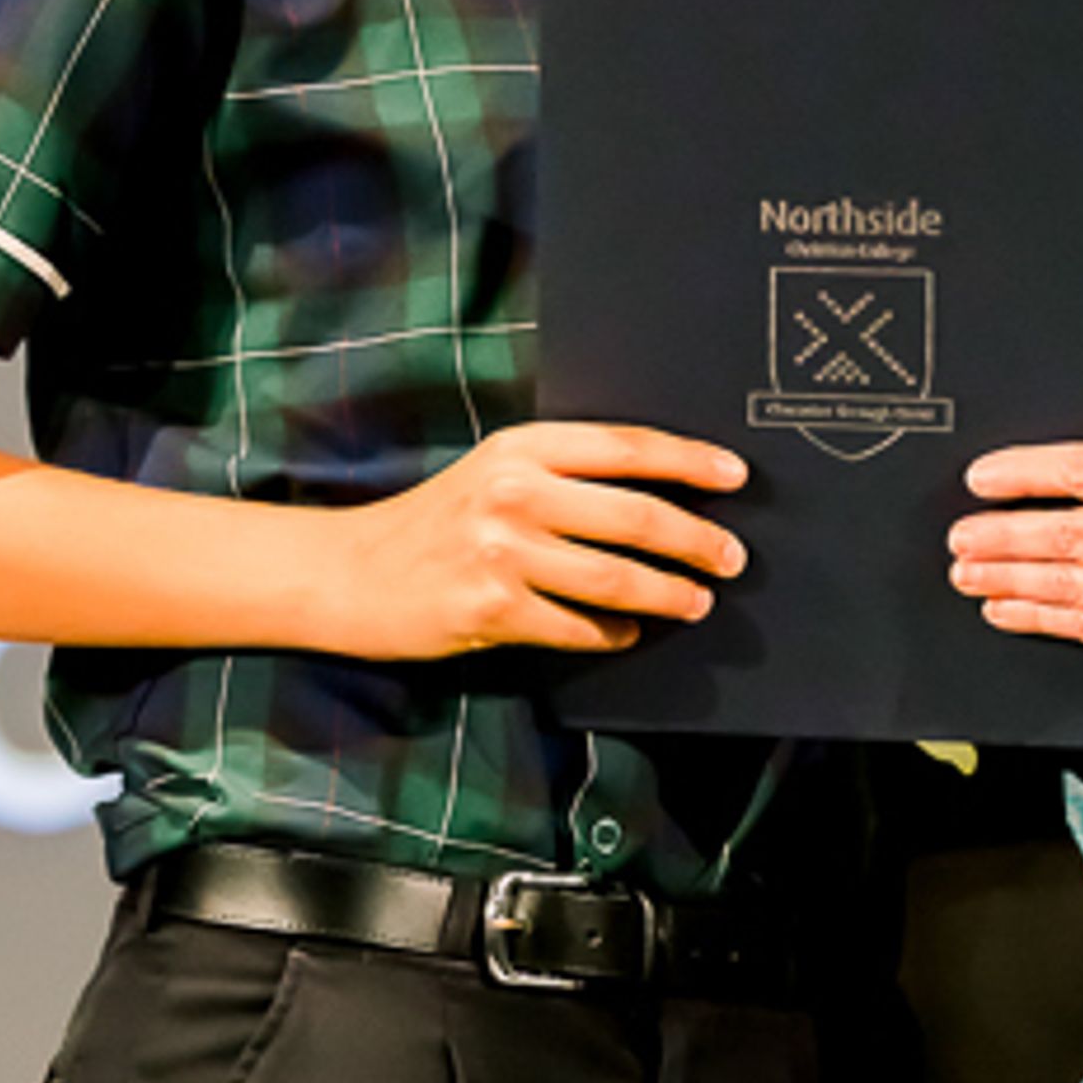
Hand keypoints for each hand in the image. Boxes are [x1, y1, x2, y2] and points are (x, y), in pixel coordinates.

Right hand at [328, 422, 747, 657]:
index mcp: (521, 449)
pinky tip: (628, 634)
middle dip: (697, 540)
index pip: (627, 447)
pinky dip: (613, 635)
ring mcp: (503, 554)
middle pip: (636, 516)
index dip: (690, 461)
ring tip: (696, 601)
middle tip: (731, 557)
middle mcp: (515, 494)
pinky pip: (578, 628)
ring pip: (616, 579)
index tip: (735, 476)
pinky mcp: (492, 611)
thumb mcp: (492, 475)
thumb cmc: (431, 524)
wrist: (348, 573)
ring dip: (669, 595)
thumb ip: (560, 476)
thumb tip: (652, 494)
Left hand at [948, 440, 1082, 680]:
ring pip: (1068, 579)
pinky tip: (1004, 610)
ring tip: (967, 573)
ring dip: (1007, 577)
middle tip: (960, 535)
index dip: (1024, 474)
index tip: (981, 478)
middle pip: (1067, 530)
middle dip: (1002, 534)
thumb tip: (1045, 478)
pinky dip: (1037, 617)